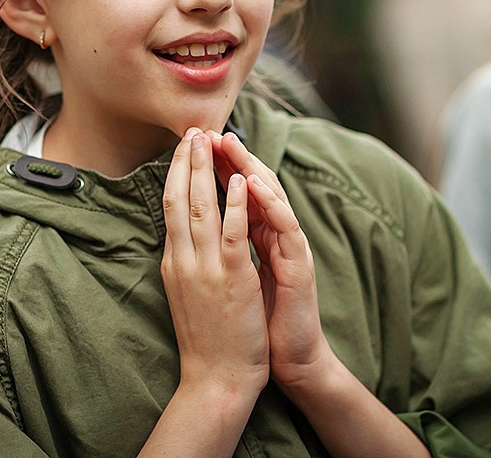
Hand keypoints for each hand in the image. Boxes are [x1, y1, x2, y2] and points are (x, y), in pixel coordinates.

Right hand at [161, 129, 267, 400]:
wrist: (215, 381)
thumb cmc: (206, 340)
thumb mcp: (185, 292)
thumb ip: (184, 260)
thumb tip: (180, 233)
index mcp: (173, 261)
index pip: (170, 205)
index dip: (177, 171)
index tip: (184, 146)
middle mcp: (184, 259)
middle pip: (180, 198)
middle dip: (187, 161)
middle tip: (193, 129)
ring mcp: (207, 268)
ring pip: (202, 208)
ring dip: (206, 170)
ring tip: (211, 139)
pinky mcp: (233, 279)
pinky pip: (233, 234)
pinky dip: (236, 204)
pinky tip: (239, 181)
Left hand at [209, 131, 330, 391]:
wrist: (287, 359)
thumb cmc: (256, 321)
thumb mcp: (230, 277)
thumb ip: (221, 246)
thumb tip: (193, 224)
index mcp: (255, 237)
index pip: (234, 191)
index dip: (214, 167)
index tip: (190, 145)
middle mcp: (274, 235)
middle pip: (253, 184)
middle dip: (230, 157)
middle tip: (208, 131)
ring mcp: (290, 246)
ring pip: (271, 196)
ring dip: (249, 167)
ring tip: (230, 144)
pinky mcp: (300, 263)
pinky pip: (284, 226)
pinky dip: (268, 202)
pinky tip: (251, 184)